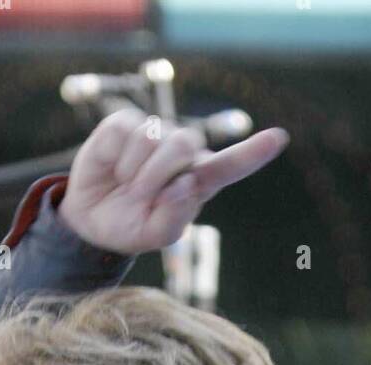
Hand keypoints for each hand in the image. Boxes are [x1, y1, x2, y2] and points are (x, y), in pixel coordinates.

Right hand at [58, 104, 289, 255]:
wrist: (91, 221)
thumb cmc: (131, 226)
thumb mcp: (153, 235)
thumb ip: (174, 218)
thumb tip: (184, 185)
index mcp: (197, 182)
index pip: (229, 165)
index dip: (253, 153)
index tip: (279, 138)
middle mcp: (180, 154)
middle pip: (185, 144)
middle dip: (158, 174)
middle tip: (141, 196)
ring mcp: (153, 134)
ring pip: (154, 136)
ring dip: (135, 171)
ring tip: (127, 186)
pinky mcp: (124, 124)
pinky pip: (124, 130)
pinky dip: (114, 157)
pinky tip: (112, 169)